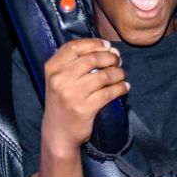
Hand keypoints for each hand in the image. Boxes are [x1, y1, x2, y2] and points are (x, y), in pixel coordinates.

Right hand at [40, 38, 127, 154]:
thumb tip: (109, 50)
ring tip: (122, 75)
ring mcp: (71, 94)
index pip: (73, 47)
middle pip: (92, 59)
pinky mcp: (84, 108)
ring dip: (118, 73)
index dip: (94, 43)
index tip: (108, 46)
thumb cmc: (62, 102)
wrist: (58, 132)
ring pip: (103, 75)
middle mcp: (59, 79)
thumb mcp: (59, 79)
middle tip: (118, 61)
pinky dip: (120, 88)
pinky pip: (109, 92)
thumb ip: (75, 63)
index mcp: (52, 68)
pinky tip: (124, 87)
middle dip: (110, 58)